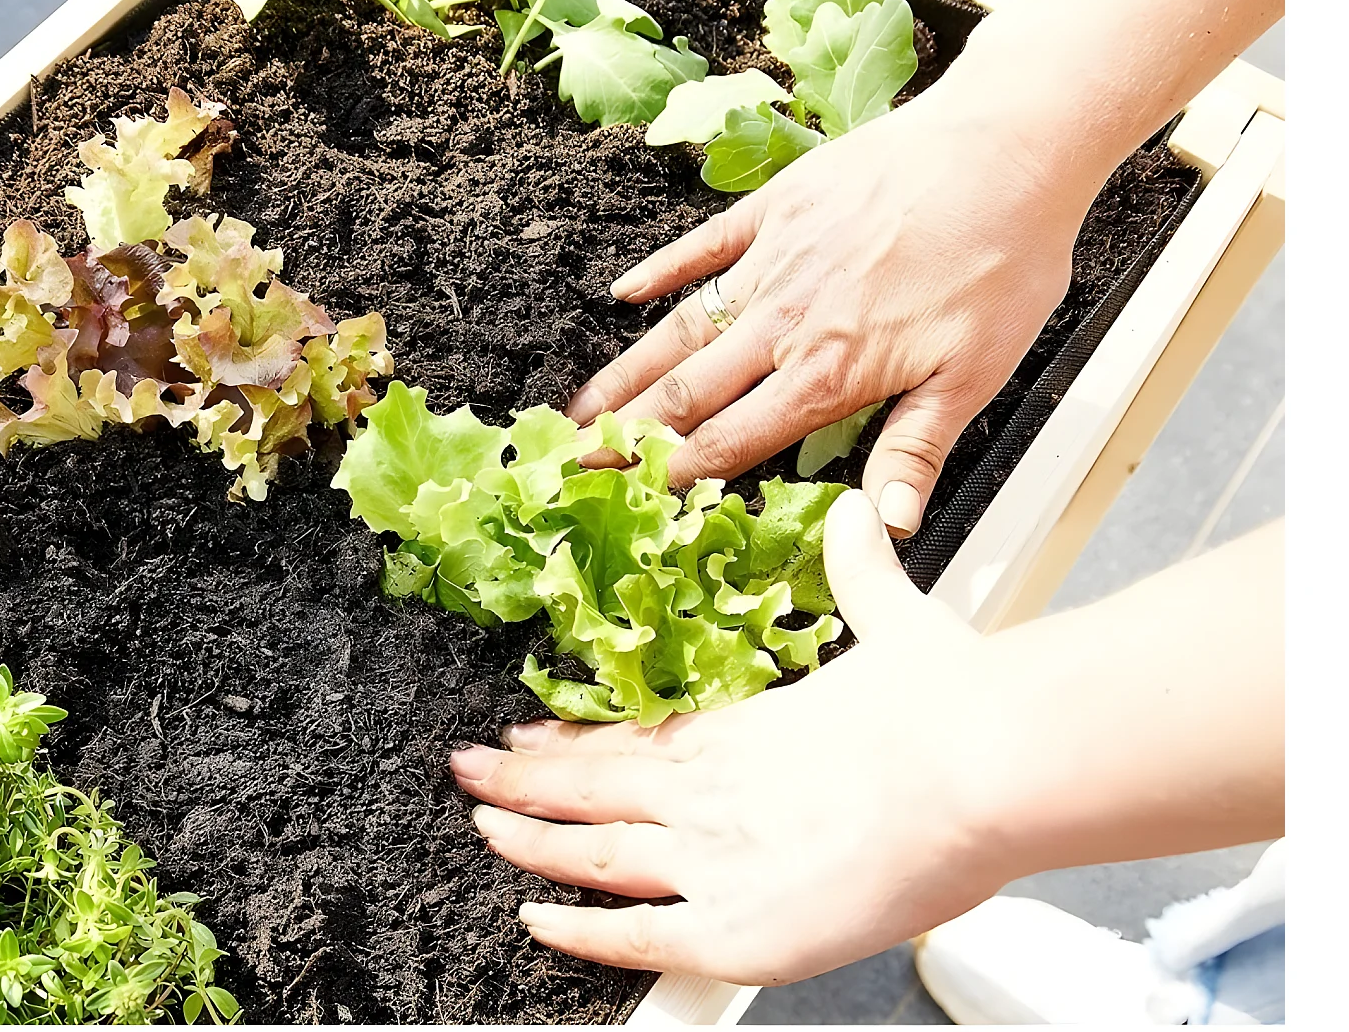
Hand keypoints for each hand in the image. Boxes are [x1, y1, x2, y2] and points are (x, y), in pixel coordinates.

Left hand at [448, 489, 1015, 985]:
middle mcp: (709, 790)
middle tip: (469, 772)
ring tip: (481, 826)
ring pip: (590, 851)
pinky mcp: (736, 929)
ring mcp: (712, 858)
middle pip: (589, 786)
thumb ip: (862, 573)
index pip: (631, 738)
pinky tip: (533, 920)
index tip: (524, 735)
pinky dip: (577, 932)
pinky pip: (632, 936)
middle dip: (520, 780)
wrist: (983, 765)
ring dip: (527, 839)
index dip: (570, 741)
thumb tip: (856, 516)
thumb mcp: (896, 622)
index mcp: (742, 729)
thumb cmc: (950, 703)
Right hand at [564, 87, 1087, 536]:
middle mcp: (785, 321)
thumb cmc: (1002, 262)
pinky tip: (624, 294)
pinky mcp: (779, 207)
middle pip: (687, 392)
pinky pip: (704, 246)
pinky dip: (662, 271)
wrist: (1008, 148)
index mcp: (828, 372)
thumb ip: (915, 451)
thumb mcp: (974, 373)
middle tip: (570, 462)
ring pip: (682, 329)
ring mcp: (775, 259)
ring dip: (627, 373)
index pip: (731, 440)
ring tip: (577, 407)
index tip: (627, 498)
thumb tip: (884, 529)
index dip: (675, 474)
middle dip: (625, 435)